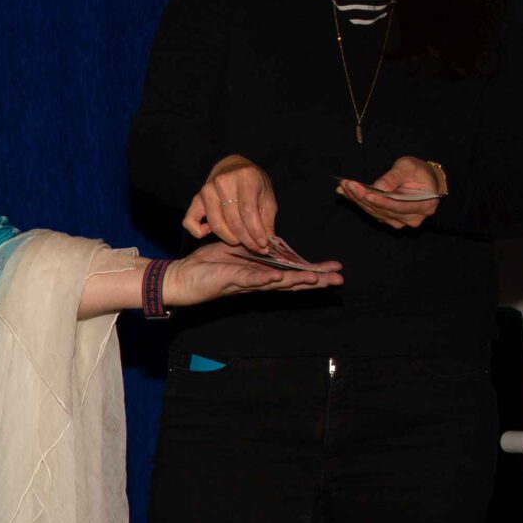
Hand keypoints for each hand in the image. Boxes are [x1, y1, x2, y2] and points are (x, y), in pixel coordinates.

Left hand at [160, 241, 343, 308]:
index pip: (292, 272)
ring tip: (317, 280)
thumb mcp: (237, 250)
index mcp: (261, 273)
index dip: (313, 271)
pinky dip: (264, 279)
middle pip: (292, 282)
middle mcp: (258, 281)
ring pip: (277, 283)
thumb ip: (254, 246)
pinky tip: (279, 278)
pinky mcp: (232, 280)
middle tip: (339, 279)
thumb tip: (270, 239)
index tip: (334, 268)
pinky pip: (251, 279)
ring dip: (297, 281)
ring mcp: (246, 283)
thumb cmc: (209, 264)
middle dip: (316, 280)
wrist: (184, 276)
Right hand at [183, 154, 282, 253]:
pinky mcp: (195, 199)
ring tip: (239, 241)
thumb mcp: (266, 196)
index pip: (248, 211)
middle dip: (245, 239)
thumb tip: (267, 243)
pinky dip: (199, 232)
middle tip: (254, 248)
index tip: (263, 245)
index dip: (256, 232)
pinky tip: (211, 232)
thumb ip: (267, 219)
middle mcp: (223, 181)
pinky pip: (190, 222)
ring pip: (216, 225)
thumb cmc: (252, 183)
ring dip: (228, 238)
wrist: (232, 168)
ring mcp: (206, 190)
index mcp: (245, 176)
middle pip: (233, 220)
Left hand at [336, 156, 446, 228]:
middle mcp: (412, 218)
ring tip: (344, 186)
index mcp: (424, 205)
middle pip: (383, 210)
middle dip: (363, 197)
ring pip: (375, 212)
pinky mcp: (390, 219)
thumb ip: (394, 177)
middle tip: (347, 184)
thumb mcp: (409, 167)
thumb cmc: (418, 172)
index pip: (398, 206)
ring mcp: (400, 221)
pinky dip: (359, 201)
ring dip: (357, 199)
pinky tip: (346, 192)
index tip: (365, 193)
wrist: (424, 181)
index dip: (381, 201)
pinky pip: (372, 211)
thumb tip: (379, 187)